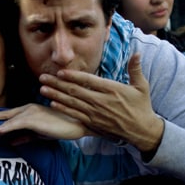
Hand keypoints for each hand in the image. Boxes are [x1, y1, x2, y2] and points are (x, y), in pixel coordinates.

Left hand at [0, 104, 90, 143]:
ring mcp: (29, 113)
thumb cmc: (60, 128)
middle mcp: (27, 109)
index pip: (9, 114)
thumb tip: (12, 142)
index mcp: (29, 111)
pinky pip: (14, 125)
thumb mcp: (40, 134)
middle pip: (5, 114)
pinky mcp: (32, 119)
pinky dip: (4, 129)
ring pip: (6, 122)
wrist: (75, 124)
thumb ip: (25, 137)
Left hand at [39, 53, 163, 152]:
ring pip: (72, 103)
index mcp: (111, 90)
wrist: (142, 131)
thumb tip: (136, 53)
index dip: (72, 76)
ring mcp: (96, 114)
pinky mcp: (93, 123)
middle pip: (75, 91)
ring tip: (42, 89)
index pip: (88, 81)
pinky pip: (75, 115)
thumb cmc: (141, 106)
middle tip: (42, 77)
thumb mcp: (142, 86)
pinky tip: (52, 104)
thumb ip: (135, 69)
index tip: (60, 72)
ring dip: (55, 96)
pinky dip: (63, 109)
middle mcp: (101, 102)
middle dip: (57, 84)